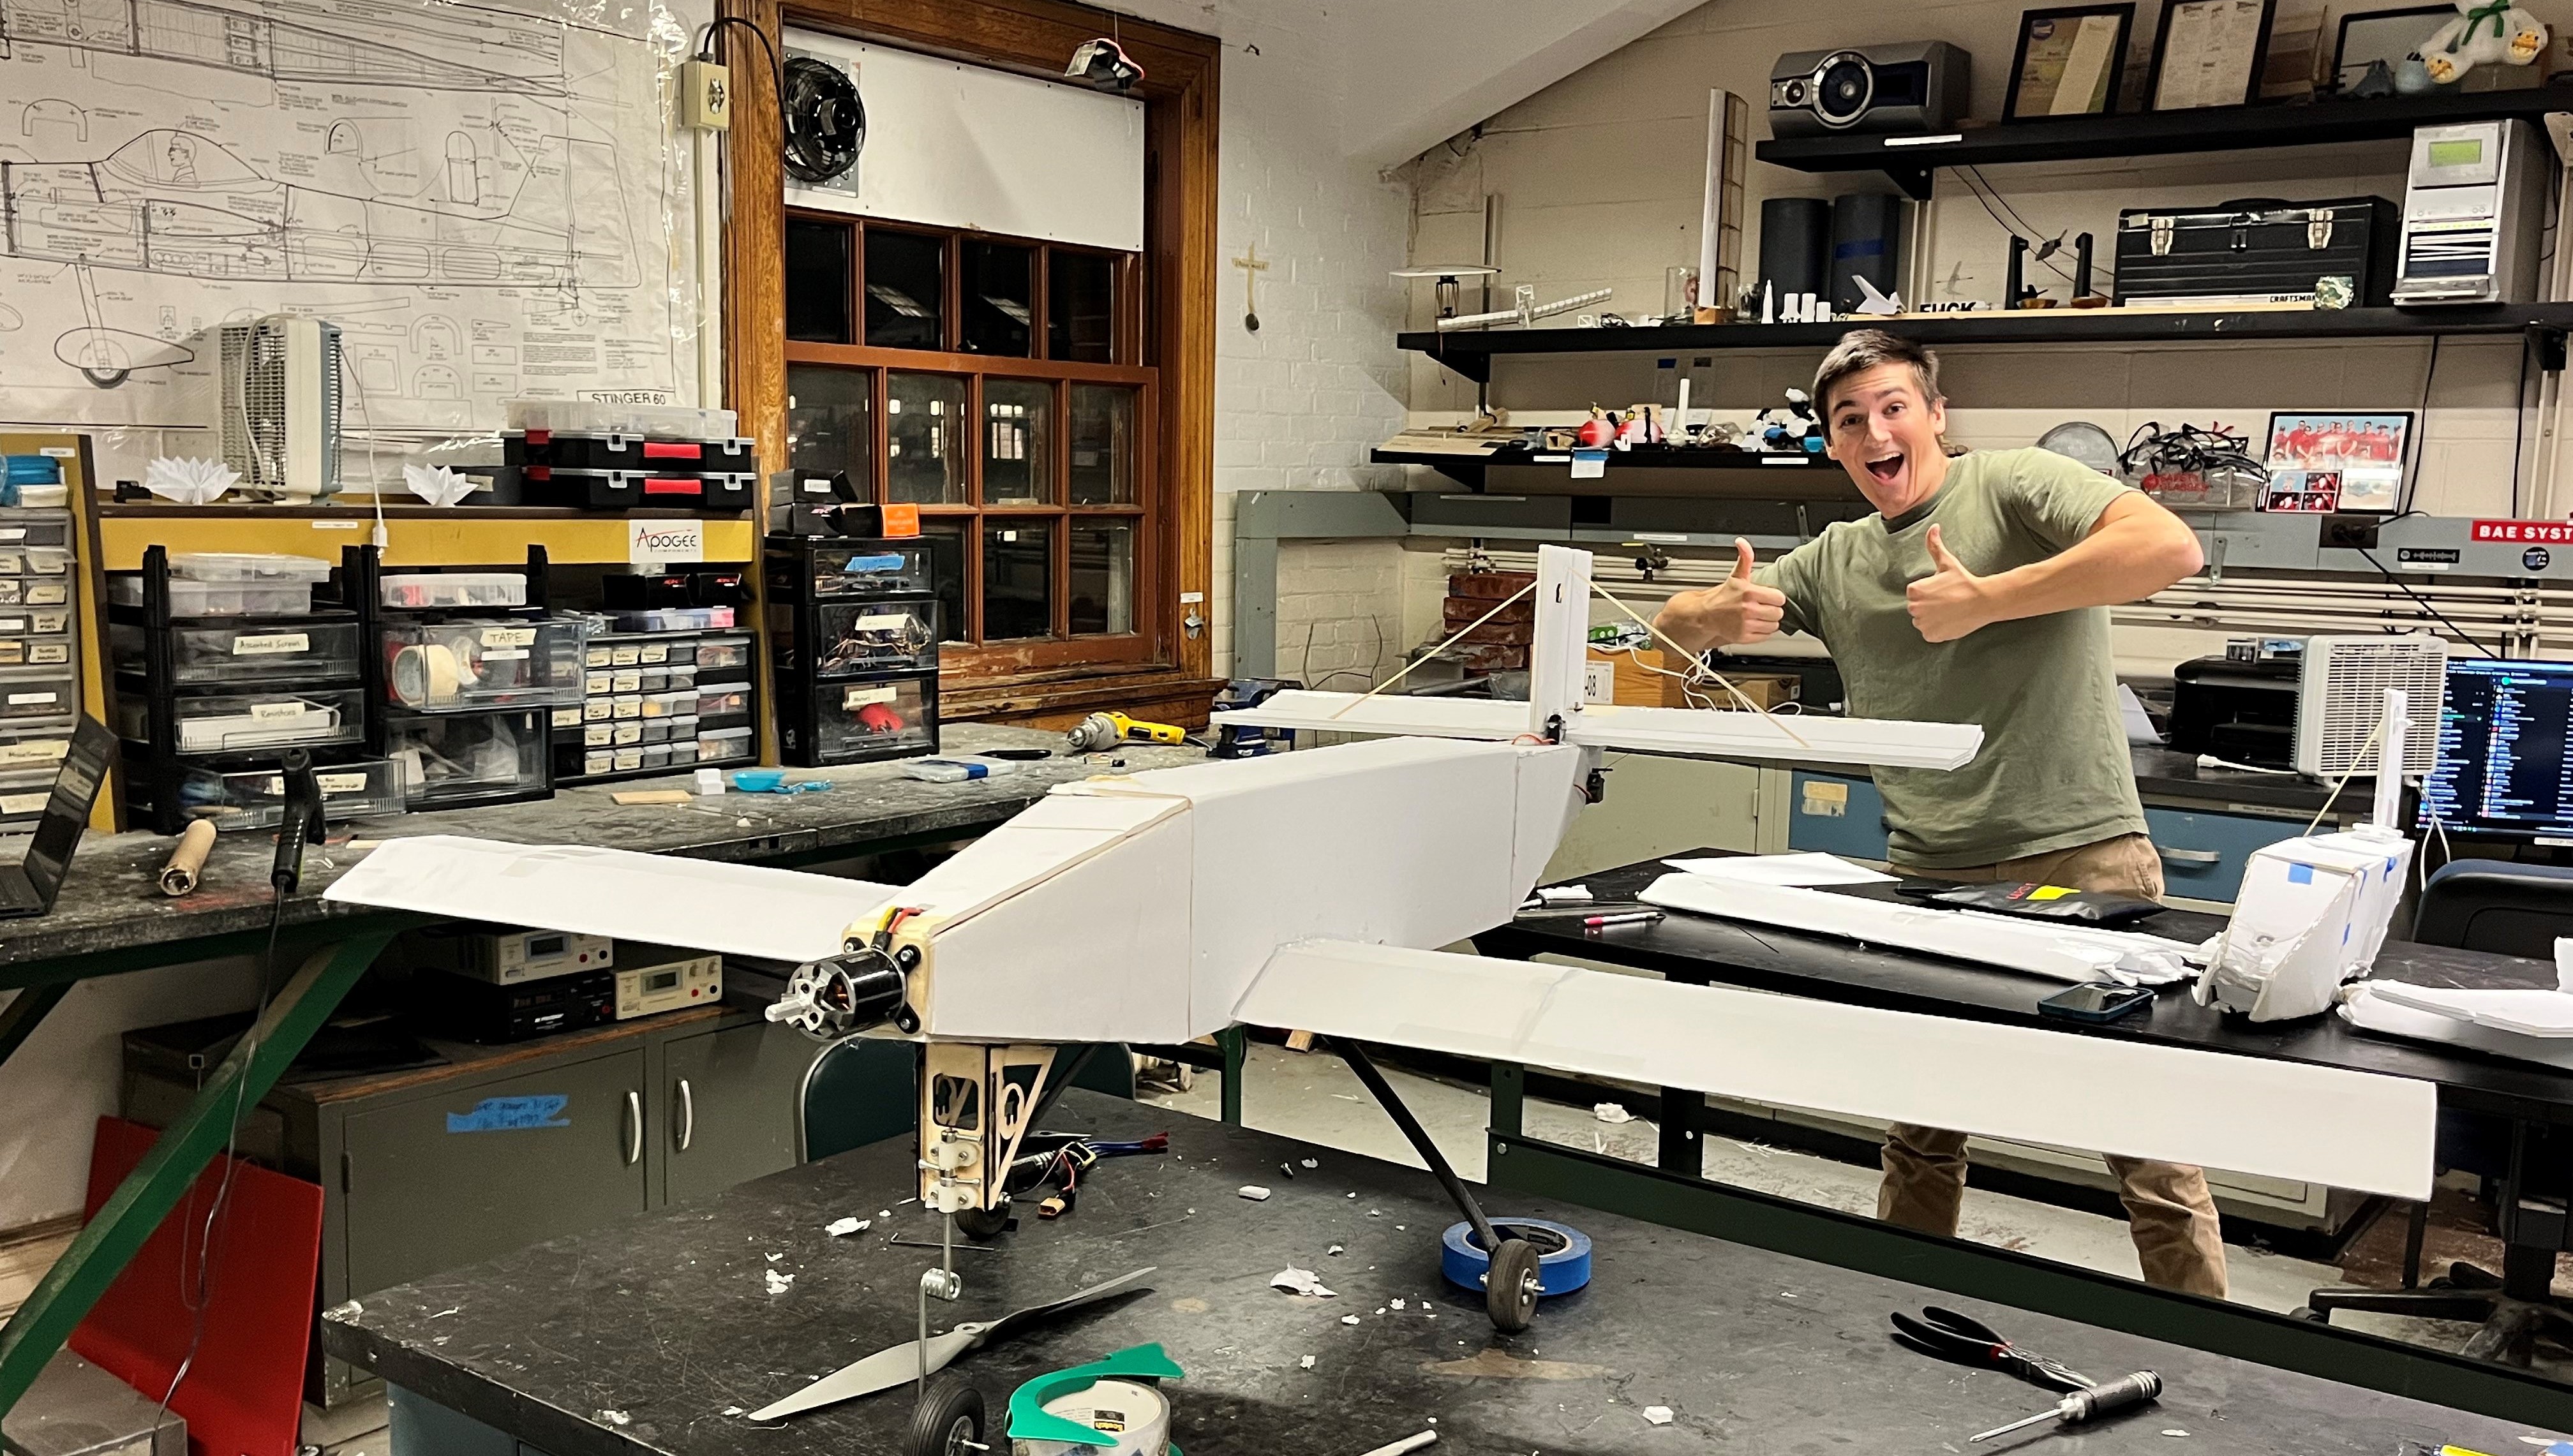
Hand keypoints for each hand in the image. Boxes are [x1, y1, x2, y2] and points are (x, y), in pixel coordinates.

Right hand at [1656, 539, 1784, 650]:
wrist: (1705, 614)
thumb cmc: (1722, 596)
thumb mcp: (1736, 575)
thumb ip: (1745, 558)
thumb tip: (1742, 542)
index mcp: (1749, 592)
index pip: (1780, 598)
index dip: (1774, 597)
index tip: (1767, 597)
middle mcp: (1748, 610)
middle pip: (1778, 613)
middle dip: (1772, 610)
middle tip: (1762, 607)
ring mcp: (1746, 625)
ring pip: (1773, 626)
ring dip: (1768, 622)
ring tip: (1757, 616)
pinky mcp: (1744, 637)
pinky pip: (1765, 636)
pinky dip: (1761, 632)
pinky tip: (1753, 625)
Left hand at [1906, 524, 1993, 642]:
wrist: (1983, 601)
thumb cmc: (1964, 582)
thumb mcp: (1947, 562)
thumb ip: (1934, 545)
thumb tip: (1933, 527)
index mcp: (1914, 590)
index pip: (1915, 593)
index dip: (1929, 591)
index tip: (1942, 590)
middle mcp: (1914, 608)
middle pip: (1917, 607)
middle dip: (1929, 604)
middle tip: (1947, 600)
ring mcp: (1923, 624)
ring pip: (1922, 621)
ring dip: (1932, 617)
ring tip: (1949, 610)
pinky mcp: (1931, 636)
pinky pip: (1929, 633)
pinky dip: (1937, 629)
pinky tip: (1949, 621)